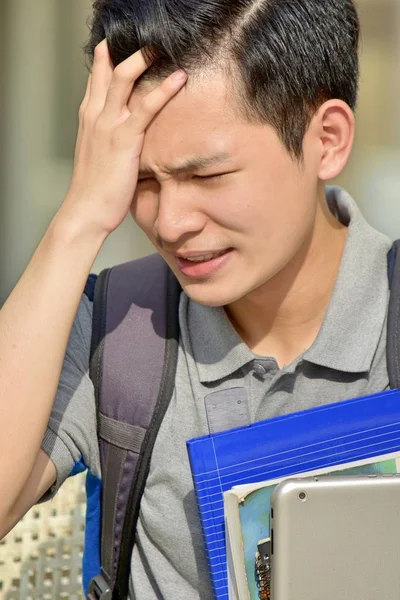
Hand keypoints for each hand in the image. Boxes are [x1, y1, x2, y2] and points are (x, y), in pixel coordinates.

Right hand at [60, 40, 186, 236]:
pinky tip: (179, 78)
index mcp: (89, 118)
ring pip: (124, 79)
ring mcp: (108, 125)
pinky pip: (146, 108)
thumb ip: (111, 139)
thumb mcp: (100, 156)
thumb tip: (129, 136)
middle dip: (126, 51)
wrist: (86, 210)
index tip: (124, 46)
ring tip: (162, 48)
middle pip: (108, 70)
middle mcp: (95, 115)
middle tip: (148, 42)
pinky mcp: (123, 139)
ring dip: (143, 59)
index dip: (110, 59)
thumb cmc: (96, 189)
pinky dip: (164, 90)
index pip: (97, 78)